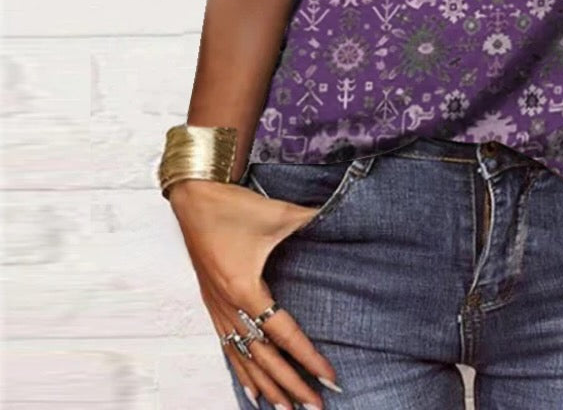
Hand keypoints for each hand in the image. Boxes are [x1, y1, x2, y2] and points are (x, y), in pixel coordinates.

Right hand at [168, 178, 342, 408]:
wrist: (193, 196)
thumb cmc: (234, 205)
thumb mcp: (279, 213)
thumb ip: (314, 218)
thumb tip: (345, 212)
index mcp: (246, 288)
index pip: (284, 333)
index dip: (308, 358)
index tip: (330, 377)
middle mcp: (229, 306)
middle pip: (264, 357)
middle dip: (291, 385)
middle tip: (316, 407)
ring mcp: (217, 308)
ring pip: (244, 358)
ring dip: (268, 385)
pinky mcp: (211, 303)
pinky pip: (227, 348)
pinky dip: (242, 372)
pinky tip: (253, 392)